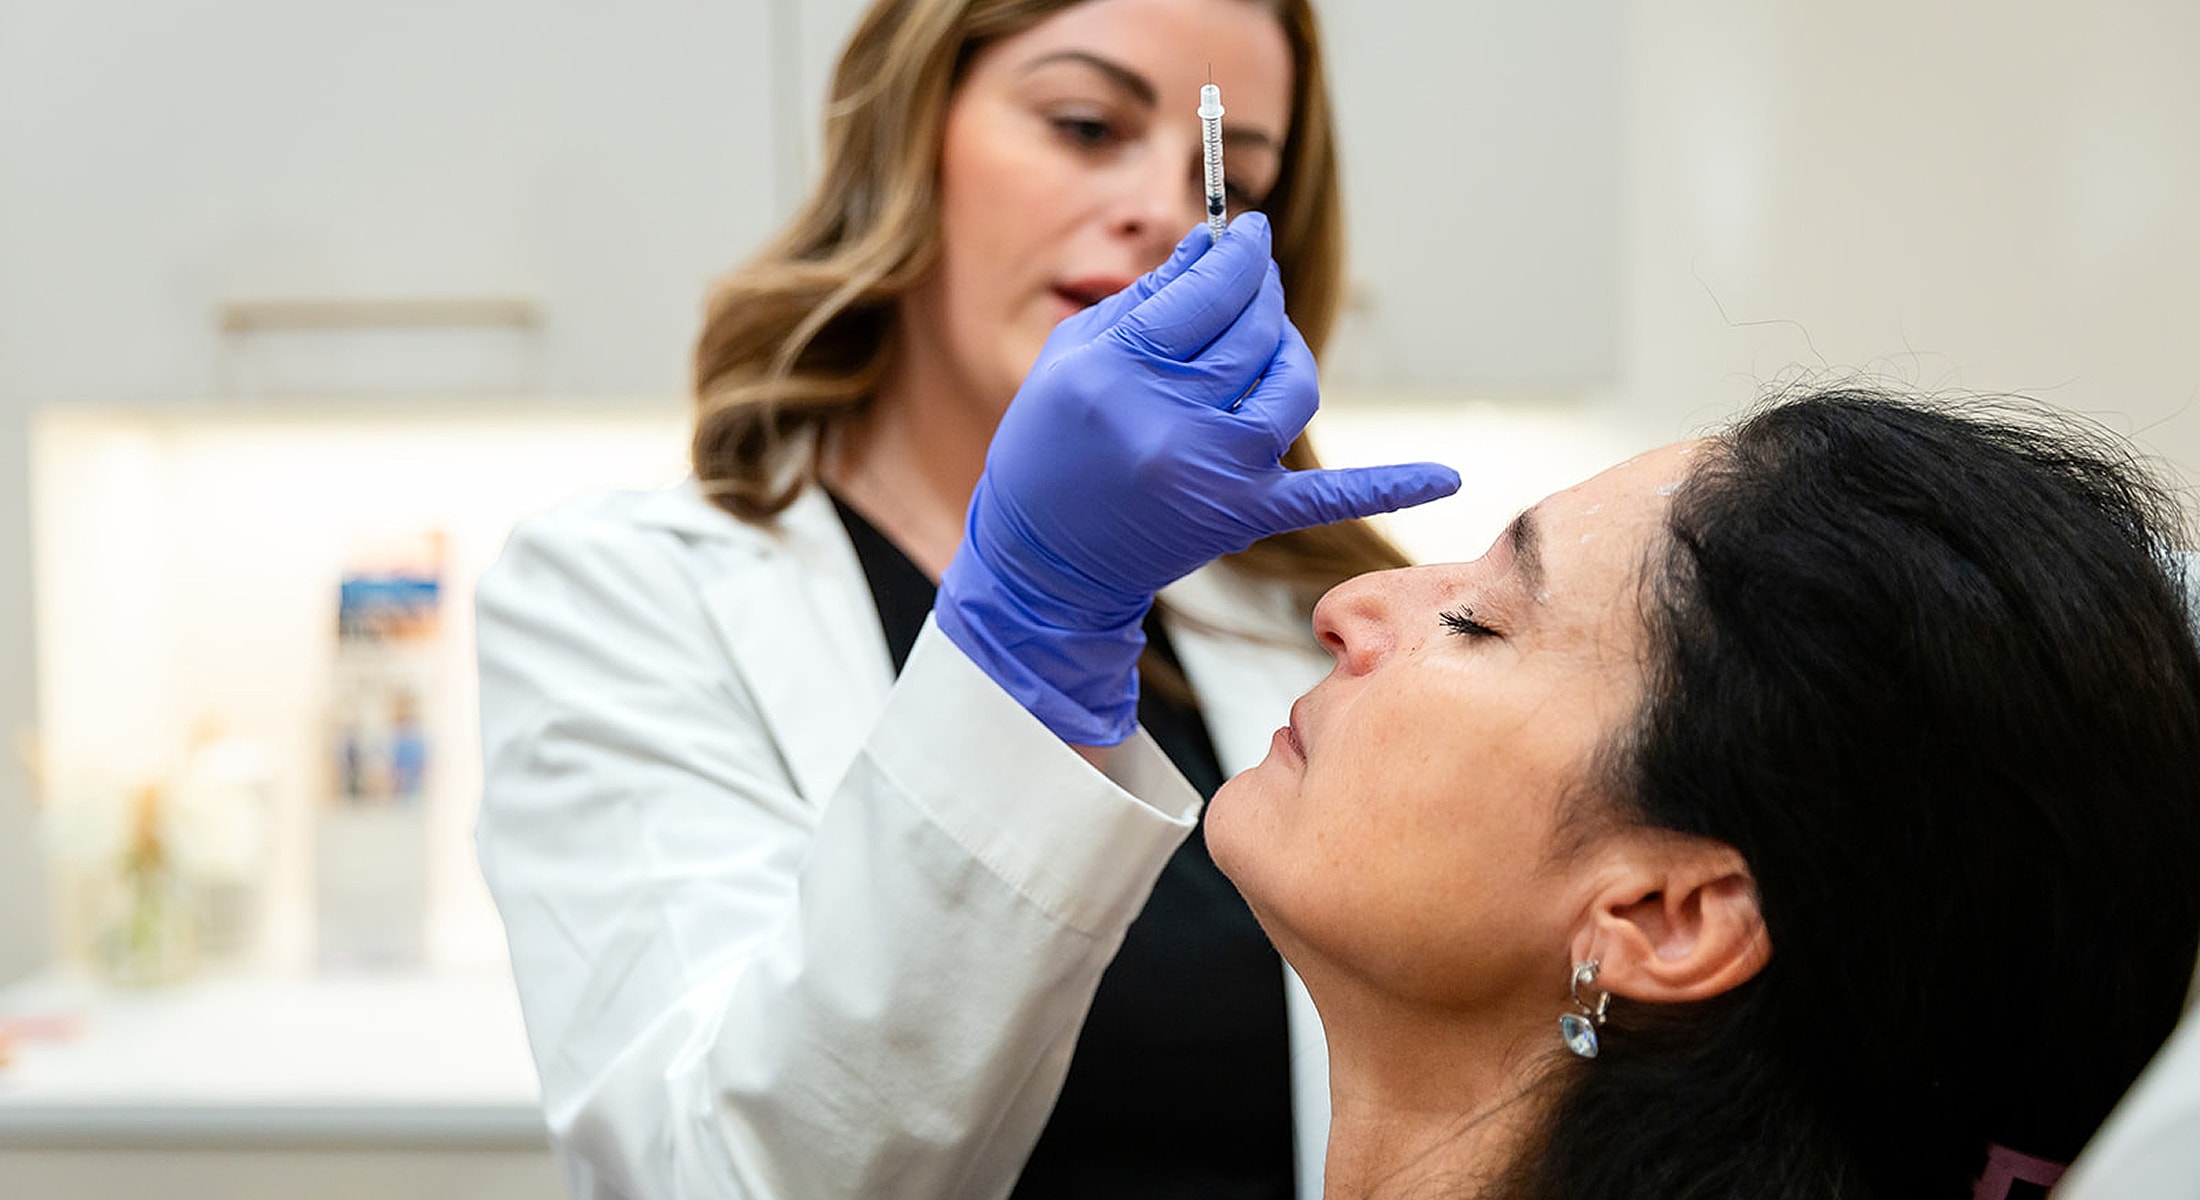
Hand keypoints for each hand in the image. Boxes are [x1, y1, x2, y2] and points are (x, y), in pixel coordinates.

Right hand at [935, 212, 1460, 744]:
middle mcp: (1171, 420)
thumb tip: (1219, 242)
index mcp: (1119, 370)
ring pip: (1291, 382)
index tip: (1250, 231)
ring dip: (1285, 350)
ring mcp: (1215, 472)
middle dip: (1260, 293)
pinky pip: (1331, 496)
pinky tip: (1448, 477)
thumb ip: (1149, 295)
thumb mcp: (1076, 354)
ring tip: (1261, 343)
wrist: (1043, 564)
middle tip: (1252, 282)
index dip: (1239, 253)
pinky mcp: (1244, 517)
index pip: (1208, 288)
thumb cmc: (1050, 447)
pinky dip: (1391, 484)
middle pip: (1253, 329)